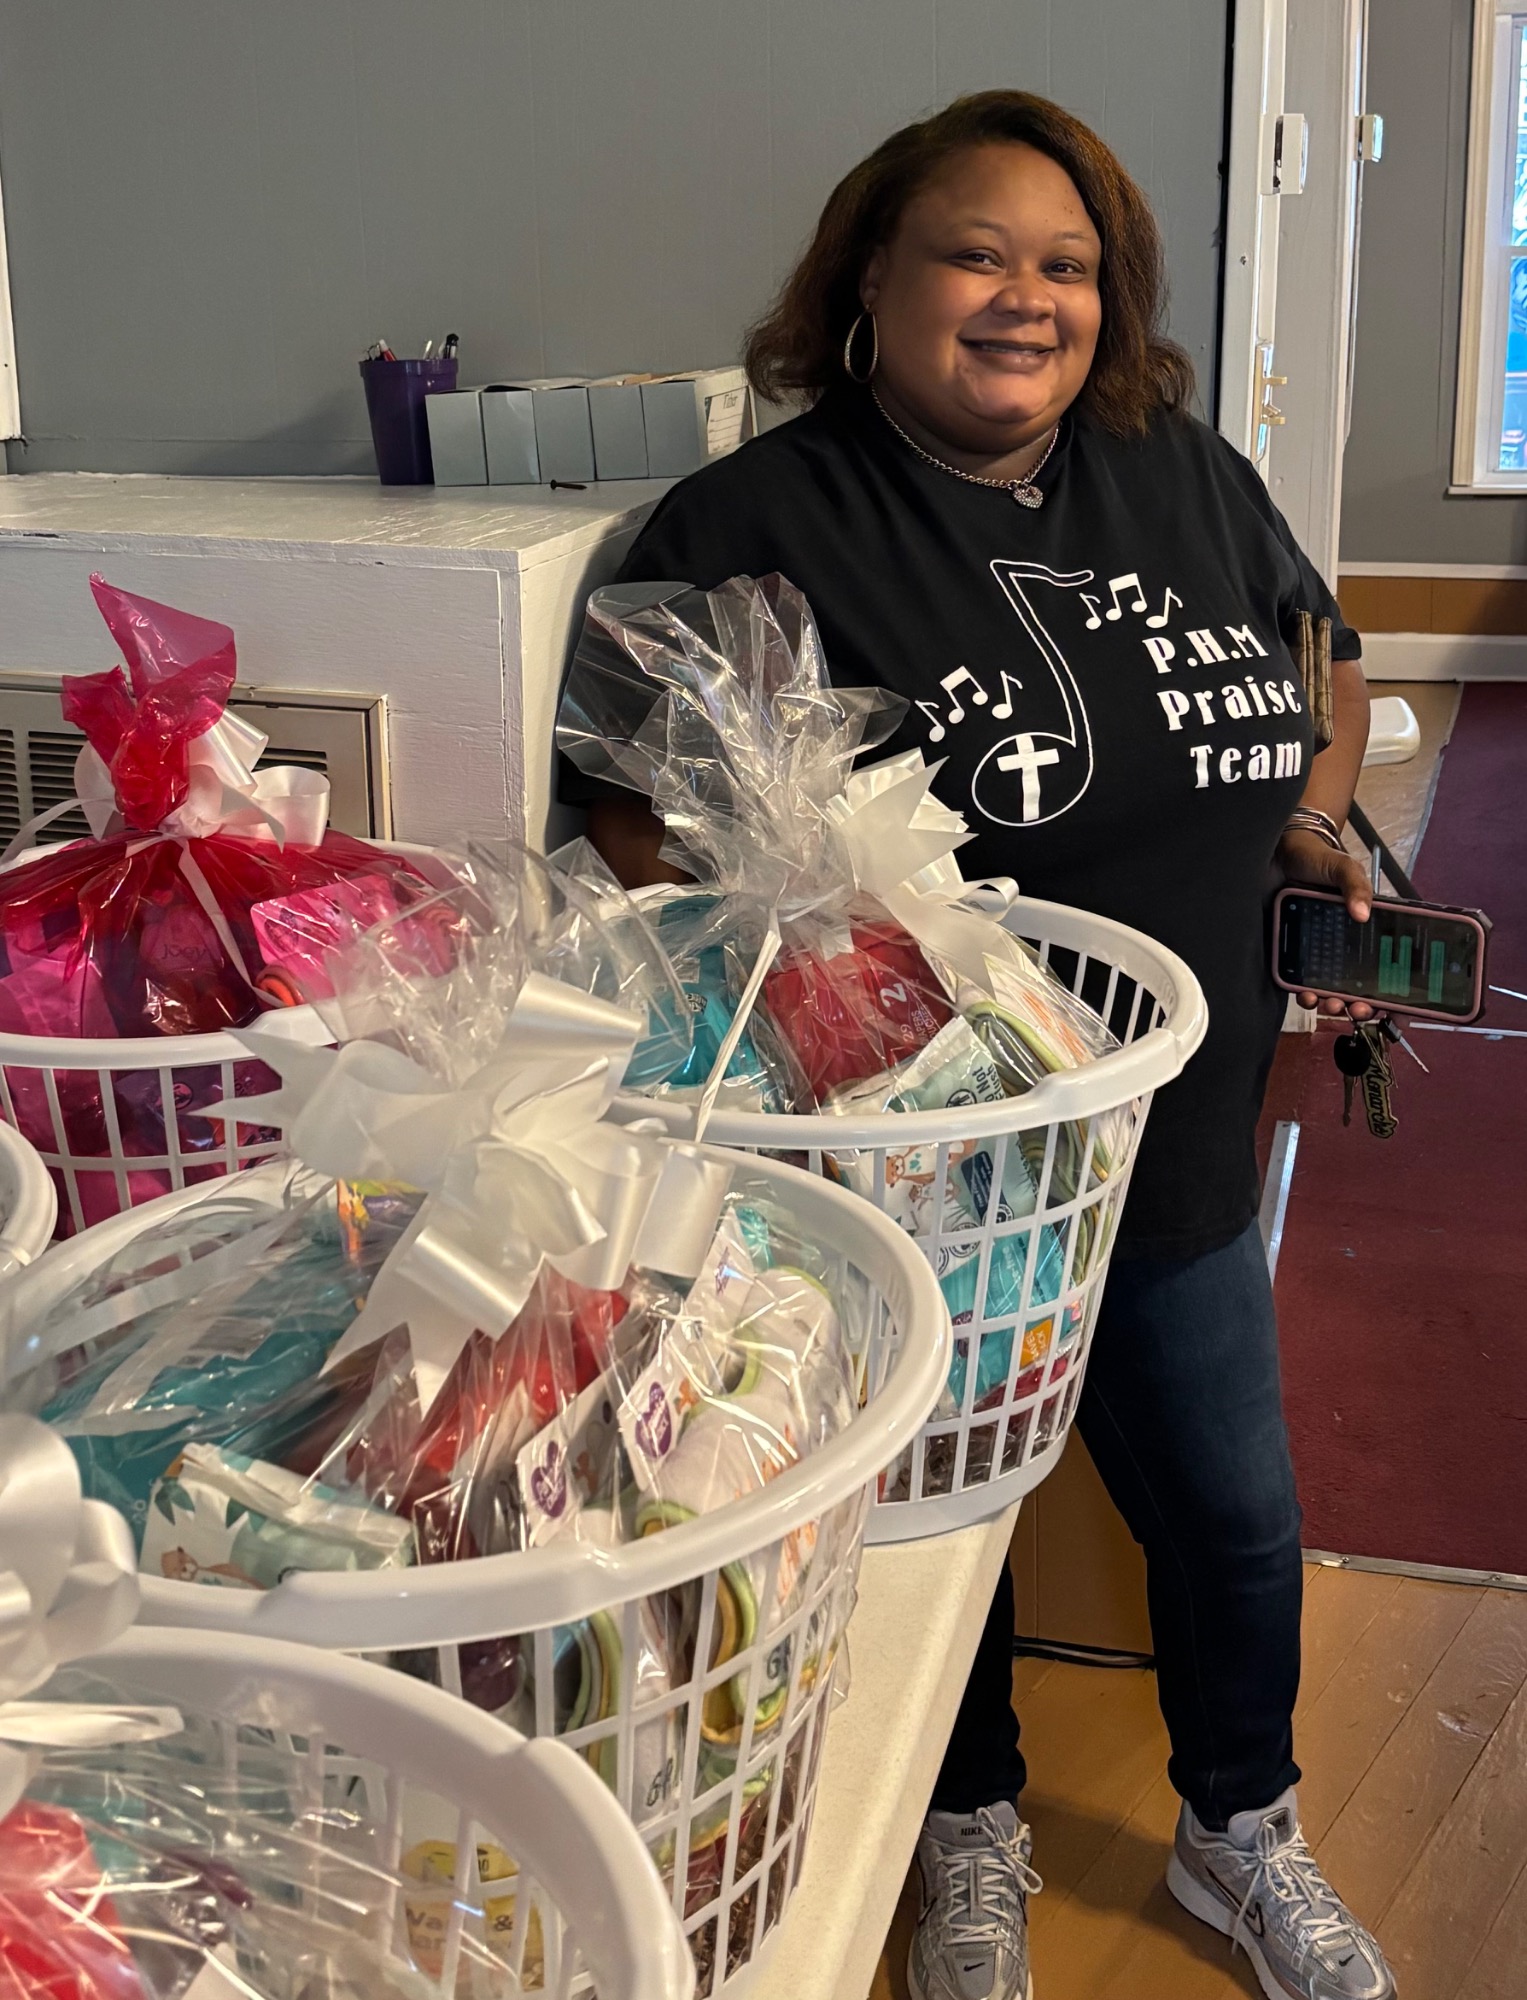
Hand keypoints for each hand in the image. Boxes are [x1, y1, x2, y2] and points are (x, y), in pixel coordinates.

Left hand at [1277, 826, 1374, 1020]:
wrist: (1276, 851)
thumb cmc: (1315, 858)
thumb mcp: (1343, 867)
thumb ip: (1356, 886)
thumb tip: (1363, 914)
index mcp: (1361, 927)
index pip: (1381, 963)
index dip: (1388, 987)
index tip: (1388, 1003)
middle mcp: (1339, 942)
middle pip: (1355, 983)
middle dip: (1357, 1002)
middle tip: (1355, 1008)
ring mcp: (1314, 948)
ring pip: (1327, 986)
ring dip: (1330, 1001)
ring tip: (1328, 1004)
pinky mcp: (1289, 950)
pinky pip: (1297, 978)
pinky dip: (1302, 991)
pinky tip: (1305, 994)